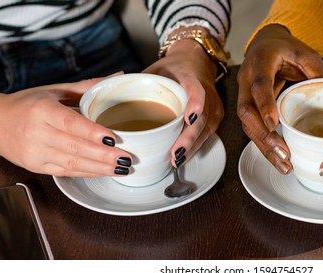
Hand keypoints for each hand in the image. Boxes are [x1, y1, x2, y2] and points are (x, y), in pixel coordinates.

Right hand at [0, 78, 132, 176]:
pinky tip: (104, 172)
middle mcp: (36, 132)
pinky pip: (65, 172)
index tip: (114, 138)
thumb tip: (118, 76)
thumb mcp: (54, 90)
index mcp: (41, 109)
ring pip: (72, 163)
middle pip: (75, 147)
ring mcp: (34, 152)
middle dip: (104, 156)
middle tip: (128, 158)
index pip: (70, 123)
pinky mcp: (35, 166)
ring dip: (99, 168)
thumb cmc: (26, 104)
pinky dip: (87, 173)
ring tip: (122, 168)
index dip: (93, 132)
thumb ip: (87, 86)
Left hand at [144, 32, 222, 166]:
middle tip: (175, 153)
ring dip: (191, 147)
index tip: (188, 117)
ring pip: (205, 131)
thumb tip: (107, 98)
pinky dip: (193, 147)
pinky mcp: (214, 118)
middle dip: (188, 138)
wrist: (195, 63)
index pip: (196, 89)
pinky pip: (206, 135)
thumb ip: (137, 84)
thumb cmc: (173, 69)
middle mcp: (207, 93)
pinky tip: (181, 157)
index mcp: (189, 76)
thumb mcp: (155, 70)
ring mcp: (213, 107)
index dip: (194, 103)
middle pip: (202, 118)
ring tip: (176, 159)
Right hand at [237, 24, 322, 173]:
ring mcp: (243, 93)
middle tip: (283, 153)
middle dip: (263, 135)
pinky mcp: (247, 106)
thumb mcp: (305, 54)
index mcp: (260, 61)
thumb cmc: (285, 48)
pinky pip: (251, 128)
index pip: (259, 85)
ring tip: (283, 164)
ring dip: (264, 146)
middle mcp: (246, 78)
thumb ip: (318, 72)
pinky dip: (264, 144)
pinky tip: (278, 158)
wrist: (264, 44)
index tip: (274, 124)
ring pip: (246, 124)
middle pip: (246, 111)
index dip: (265, 105)